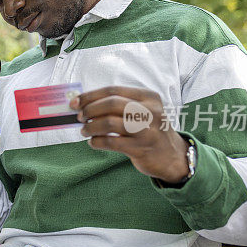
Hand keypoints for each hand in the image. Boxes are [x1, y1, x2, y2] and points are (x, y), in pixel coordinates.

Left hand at [70, 86, 190, 182]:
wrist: (171, 156)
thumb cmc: (148, 130)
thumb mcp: (141, 111)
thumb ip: (117, 105)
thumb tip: (83, 103)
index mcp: (148, 97)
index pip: (113, 90)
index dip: (90, 96)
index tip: (75, 102)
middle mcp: (150, 111)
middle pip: (111, 103)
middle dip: (90, 109)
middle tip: (80, 117)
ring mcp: (147, 130)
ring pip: (109, 123)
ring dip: (91, 127)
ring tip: (85, 131)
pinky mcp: (141, 148)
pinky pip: (111, 142)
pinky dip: (97, 142)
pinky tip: (93, 142)